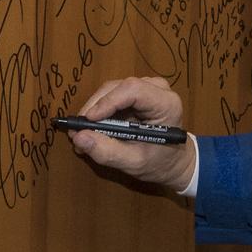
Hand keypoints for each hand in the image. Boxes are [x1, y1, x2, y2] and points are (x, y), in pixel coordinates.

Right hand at [67, 76, 196, 191]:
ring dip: (93, 111)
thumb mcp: (135, 163)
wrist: (175, 161)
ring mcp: (147, 87)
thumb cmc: (161, 162)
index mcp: (165, 104)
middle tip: (76, 132)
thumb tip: (79, 137)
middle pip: (118, 87)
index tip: (88, 121)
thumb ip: (108, 151)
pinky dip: (99, 112)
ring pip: (111, 90)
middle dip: (94, 109)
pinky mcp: (137, 92)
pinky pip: (112, 95)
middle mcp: (158, 89)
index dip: (107, 102)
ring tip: (81, 134)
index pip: (133, 90)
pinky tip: (90, 129)